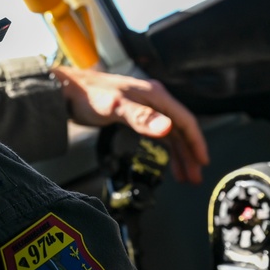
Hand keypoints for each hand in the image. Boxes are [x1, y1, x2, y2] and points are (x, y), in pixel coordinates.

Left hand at [50, 66, 209, 183]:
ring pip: (170, 132)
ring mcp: (145, 106)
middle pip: (180, 129)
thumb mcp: (116, 108)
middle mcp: (154, 99)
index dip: (196, 142)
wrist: (67, 90)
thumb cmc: (89, 96)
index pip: (185, 120)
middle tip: (194, 178)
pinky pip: (158, 132)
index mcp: (156, 95)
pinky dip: (166, 148)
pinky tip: (167, 161)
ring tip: (185, 177)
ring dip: (179, 154)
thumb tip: (167, 129)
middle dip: (189, 154)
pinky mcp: (136, 113)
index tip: (202, 162)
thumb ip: (141, 118)